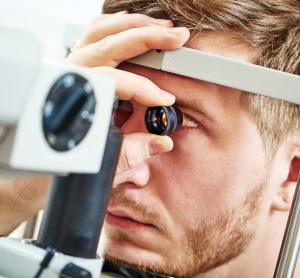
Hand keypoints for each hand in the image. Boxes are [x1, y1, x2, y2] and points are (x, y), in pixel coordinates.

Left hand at [67, 12, 189, 183]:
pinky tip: (133, 27)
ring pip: (101, 32)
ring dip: (133, 27)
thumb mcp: (100, 159)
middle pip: (109, 43)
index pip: (115, 81)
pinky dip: (116, 27)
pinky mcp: (77, 64)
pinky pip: (94, 35)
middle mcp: (70, 75)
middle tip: (175, 37)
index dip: (145, 89)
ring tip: (161, 28)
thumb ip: (131, 152)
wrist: (44, 152)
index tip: (165, 99)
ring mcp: (72, 65)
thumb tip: (162, 142)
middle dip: (147, 37)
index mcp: (75, 95)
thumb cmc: (66, 155)